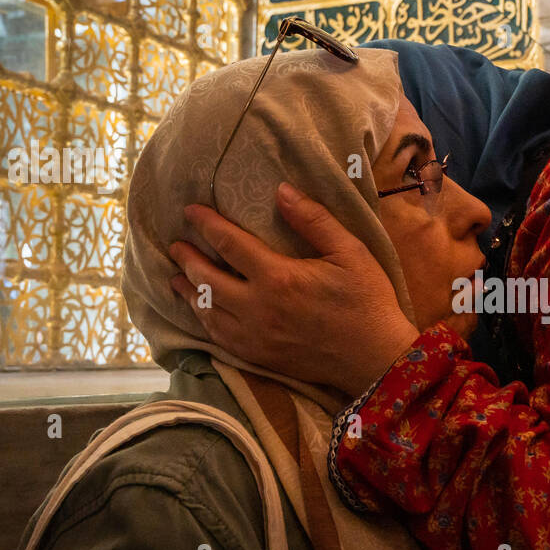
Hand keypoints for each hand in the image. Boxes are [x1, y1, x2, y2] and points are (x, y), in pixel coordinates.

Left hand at [168, 183, 418, 396]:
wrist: (375, 359)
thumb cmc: (367, 301)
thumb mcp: (350, 252)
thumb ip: (314, 220)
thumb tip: (281, 191)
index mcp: (278, 277)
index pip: (229, 244)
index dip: (206, 224)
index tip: (190, 212)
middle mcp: (257, 308)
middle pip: (207, 280)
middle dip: (187, 260)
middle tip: (175, 246)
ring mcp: (254, 336)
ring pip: (207, 312)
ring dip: (189, 292)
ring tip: (177, 278)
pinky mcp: (259, 356)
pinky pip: (218, 338)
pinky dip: (204, 321)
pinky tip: (202, 313)